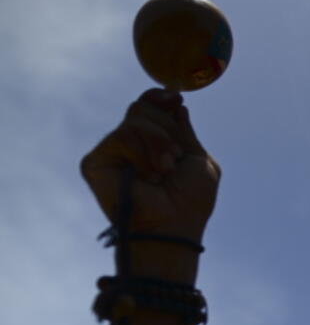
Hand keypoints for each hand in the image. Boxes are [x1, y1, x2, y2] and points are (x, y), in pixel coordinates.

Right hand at [80, 89, 219, 241]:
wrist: (174, 227)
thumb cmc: (190, 202)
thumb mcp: (198, 160)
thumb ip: (184, 131)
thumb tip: (174, 100)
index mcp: (153, 144)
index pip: (149, 108)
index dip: (159, 97)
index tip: (176, 97)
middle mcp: (130, 146)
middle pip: (142, 107)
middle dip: (167, 130)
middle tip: (174, 159)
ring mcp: (112, 153)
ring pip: (136, 118)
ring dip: (159, 143)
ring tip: (165, 171)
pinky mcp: (95, 162)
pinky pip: (123, 135)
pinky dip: (143, 152)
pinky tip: (148, 176)